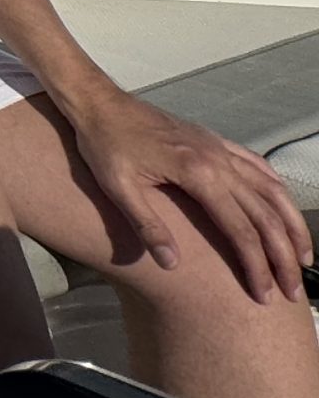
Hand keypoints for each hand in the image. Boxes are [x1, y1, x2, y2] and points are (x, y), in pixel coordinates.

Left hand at [70, 88, 311, 302]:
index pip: (240, 231)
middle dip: (283, 256)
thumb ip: (147, 226)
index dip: (256, 266)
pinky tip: (283, 206)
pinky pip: (256, 165)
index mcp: (198, 174)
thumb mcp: (118, 188)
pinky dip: (276, 189)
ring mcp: (218, 148)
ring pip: (271, 190)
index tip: (265, 296)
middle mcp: (218, 160)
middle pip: (265, 215)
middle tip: (294, 290)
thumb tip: (172, 265)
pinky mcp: (213, 140)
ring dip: (291, 225)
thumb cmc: (104, 144)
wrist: (99, 102)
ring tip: (303, 256)